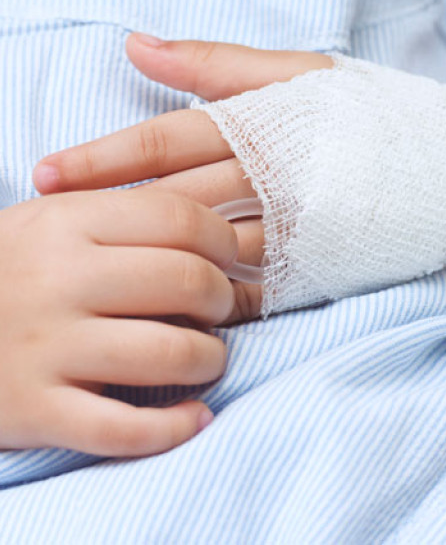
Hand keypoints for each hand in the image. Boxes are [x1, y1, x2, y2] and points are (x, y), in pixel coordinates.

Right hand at [0, 189, 236, 455]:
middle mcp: (56, 280)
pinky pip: (125, 428)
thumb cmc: (6, 275)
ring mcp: (44, 348)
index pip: (181, 218)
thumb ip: (121, 216)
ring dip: (209, 360)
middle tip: (215, 312)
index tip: (225, 262)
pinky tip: (194, 418)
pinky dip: (175, 428)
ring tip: (204, 360)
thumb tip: (216, 221)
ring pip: (171, 353)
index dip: (223, 242)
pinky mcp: (34, 410)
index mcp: (65, 222)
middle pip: (188, 281)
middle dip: (223, 301)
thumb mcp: (47, 224)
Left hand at [32, 34, 332, 323]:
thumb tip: (136, 47)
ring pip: (204, 250)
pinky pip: (249, 291)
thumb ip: (219, 65)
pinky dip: (209, 297)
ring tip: (101, 269)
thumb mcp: (306, 74)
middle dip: (108, 215)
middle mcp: (272, 180)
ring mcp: (294, 231)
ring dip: (152, 260)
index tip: (46, 175)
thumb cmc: (380, 116)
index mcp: (264, 126)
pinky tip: (173, 302)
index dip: (101, 159)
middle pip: (172, 201)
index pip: (164, 143)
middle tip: (52, 231)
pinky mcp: (316, 270)